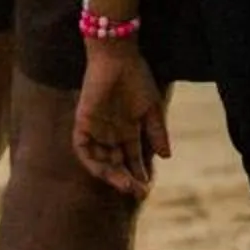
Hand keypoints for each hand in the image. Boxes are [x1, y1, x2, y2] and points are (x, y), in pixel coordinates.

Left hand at [74, 40, 169, 199]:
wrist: (118, 57)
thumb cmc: (137, 78)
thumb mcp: (152, 108)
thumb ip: (157, 132)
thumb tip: (166, 156)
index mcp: (127, 130)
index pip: (132, 159)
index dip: (139, 174)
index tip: (148, 188)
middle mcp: (110, 134)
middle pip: (116, 164)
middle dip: (126, 179)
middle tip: (139, 192)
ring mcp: (96, 129)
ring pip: (100, 161)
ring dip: (111, 174)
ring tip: (126, 184)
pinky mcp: (82, 123)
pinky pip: (82, 148)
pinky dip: (92, 161)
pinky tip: (105, 169)